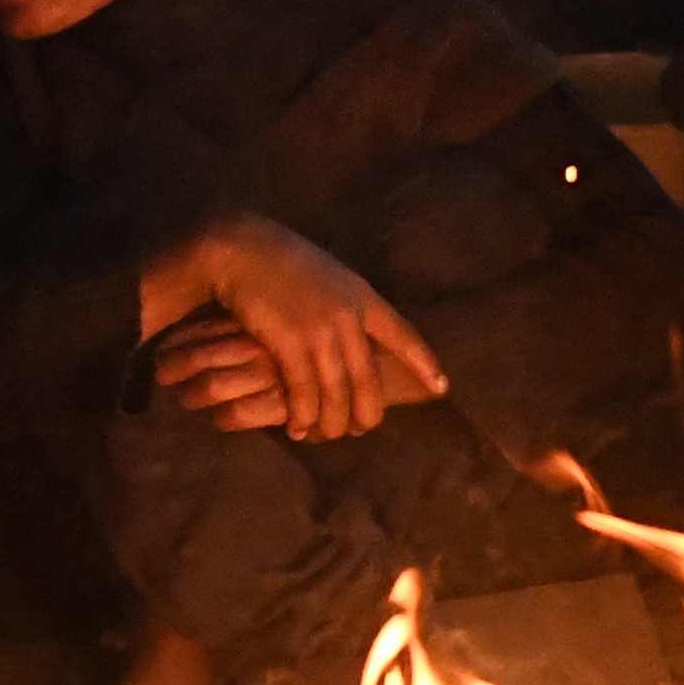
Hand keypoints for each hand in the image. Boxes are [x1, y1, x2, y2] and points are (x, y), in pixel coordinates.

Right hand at [158, 217, 441, 442]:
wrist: (242, 248)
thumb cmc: (281, 262)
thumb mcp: (330, 276)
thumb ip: (347, 306)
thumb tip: (356, 338)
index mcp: (363, 297)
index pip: (403, 336)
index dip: (424, 364)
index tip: (441, 388)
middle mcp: (349, 316)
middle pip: (370, 380)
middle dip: (368, 413)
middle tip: (361, 430)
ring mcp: (321, 330)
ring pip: (337, 394)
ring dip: (331, 423)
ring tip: (325, 435)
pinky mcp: (290, 343)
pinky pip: (304, 393)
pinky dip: (302, 416)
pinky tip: (298, 428)